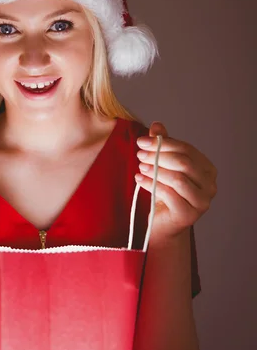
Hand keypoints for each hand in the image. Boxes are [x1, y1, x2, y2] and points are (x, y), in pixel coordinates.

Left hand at [136, 121, 217, 242]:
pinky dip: (151, 184)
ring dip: (155, 169)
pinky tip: (139, 179)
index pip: (187, 150)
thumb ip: (163, 146)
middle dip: (158, 155)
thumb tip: (157, 125)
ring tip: (139, 166)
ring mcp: (202, 202)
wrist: (163, 225)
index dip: (163, 143)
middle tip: (139, 153)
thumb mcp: (163, 166)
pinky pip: (169, 194)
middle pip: (184, 163)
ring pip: (177, 179)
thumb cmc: (165, 193)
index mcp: (207, 170)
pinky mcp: (188, 215)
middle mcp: (210, 186)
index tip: (142, 141)